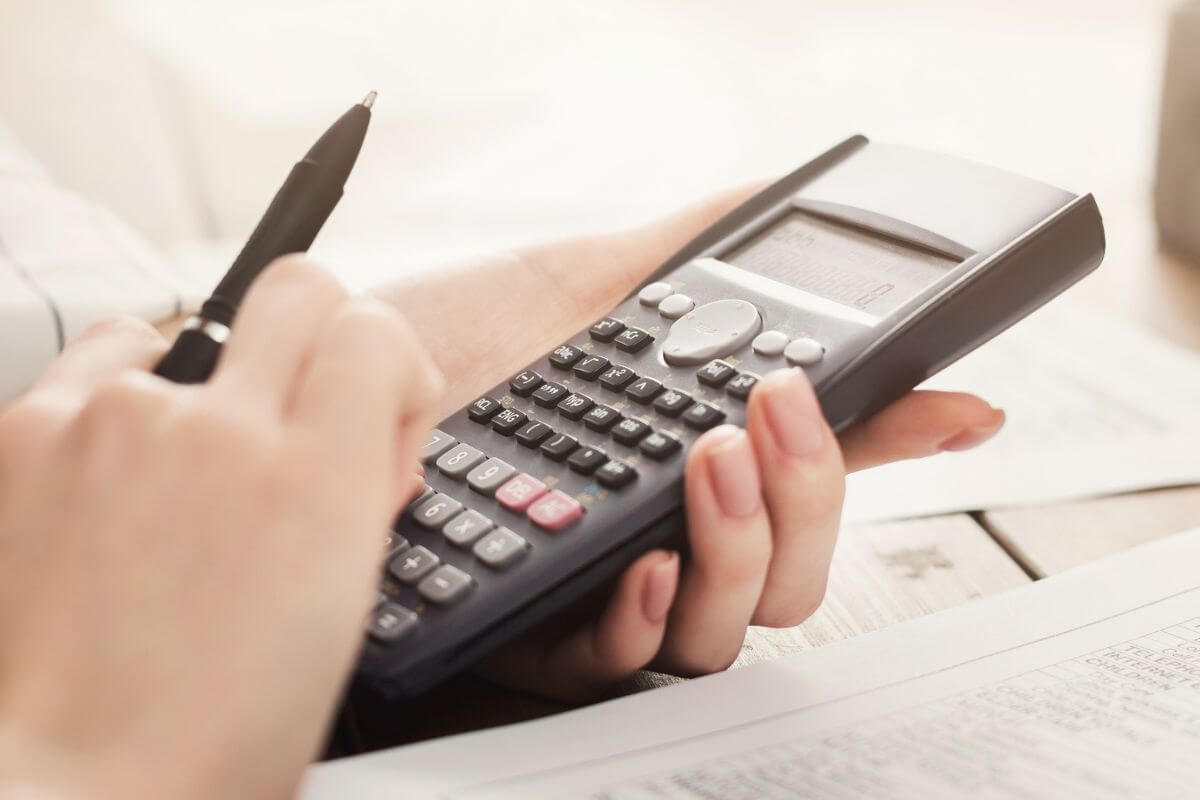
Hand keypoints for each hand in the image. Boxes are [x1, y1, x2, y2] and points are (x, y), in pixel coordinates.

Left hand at [0, 258, 441, 798]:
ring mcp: (116, 421)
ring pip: (194, 325)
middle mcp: (219, 430)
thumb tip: (363, 434)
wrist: (75, 789)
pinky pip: (107, 359)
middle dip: (320, 339)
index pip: (378, 331)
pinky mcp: (30, 428)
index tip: (379, 409)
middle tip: (300, 412)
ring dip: (214, 382)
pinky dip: (128, 395)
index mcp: (317, 484)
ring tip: (190, 471)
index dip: (390, 366)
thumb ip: (361, 489)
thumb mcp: (344, 606)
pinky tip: (127, 469)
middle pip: (300, 288)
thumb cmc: (213, 732)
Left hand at [372, 188, 1003, 699]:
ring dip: (745, 545)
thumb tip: (780, 210)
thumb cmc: (450, 338)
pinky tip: (642, 558)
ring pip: (732, 625)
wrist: (332, 376)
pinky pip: (617, 662)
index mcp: (686, 458)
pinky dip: (644, 615)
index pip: (815, 472)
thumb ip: (688, 256)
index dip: (893, 445)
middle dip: (813, 494)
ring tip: (708, 456)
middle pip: (796, 569)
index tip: (961, 406)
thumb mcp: (579, 281)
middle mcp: (662, 534)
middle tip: (771, 407)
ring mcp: (603, 590)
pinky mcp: (535, 634)